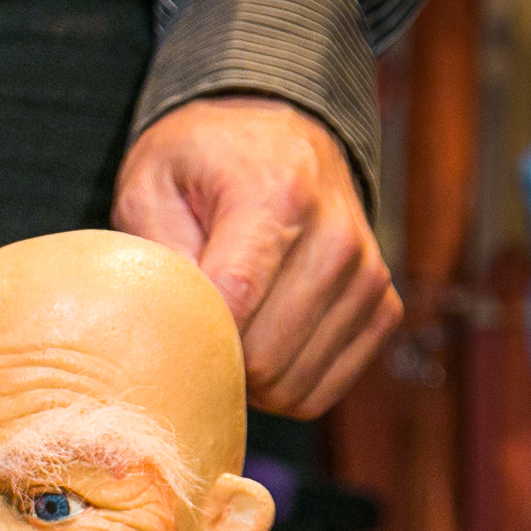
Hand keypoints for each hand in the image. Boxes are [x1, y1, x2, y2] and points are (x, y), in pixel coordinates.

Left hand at [114, 96, 401, 418]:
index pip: (235, 306)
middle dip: (215, 362)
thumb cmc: (201, 166)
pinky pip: (322, 390)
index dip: (190, 342)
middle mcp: (337, 238)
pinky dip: (284, 384)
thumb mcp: (150, 186)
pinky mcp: (381, 307)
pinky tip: (260, 344)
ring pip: (293, 385)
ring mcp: (367, 276)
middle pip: (265, 358)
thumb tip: (164, 333)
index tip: (159, 339)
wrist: (277, 140)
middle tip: (189, 334)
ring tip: (225, 332)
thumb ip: (156, 258)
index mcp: (276, 198)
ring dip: (248, 377)